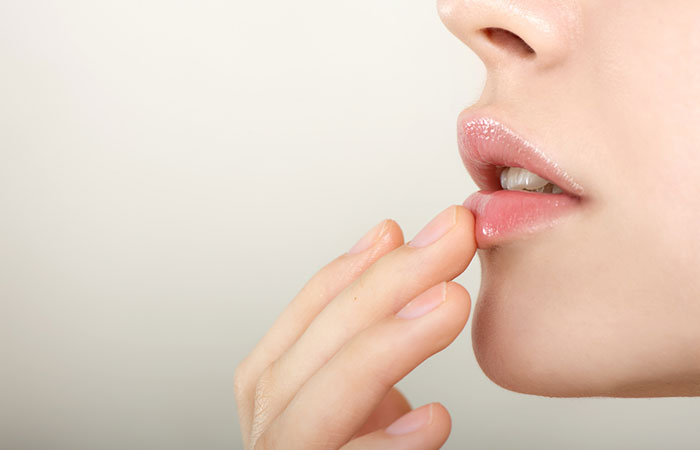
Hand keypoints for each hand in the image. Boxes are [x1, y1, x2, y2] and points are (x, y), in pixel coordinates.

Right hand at [234, 205, 476, 448]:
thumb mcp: (363, 394)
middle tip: (448, 244)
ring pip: (309, 408)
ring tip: (447, 303)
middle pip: (308, 355)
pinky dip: (379, 448)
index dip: (347, 272)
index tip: (396, 230)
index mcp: (277, 396)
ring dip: (380, 348)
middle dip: (380, 289)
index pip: (302, 323)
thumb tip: (409, 269)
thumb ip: (370, 344)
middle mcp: (270, 432)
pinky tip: (431, 419)